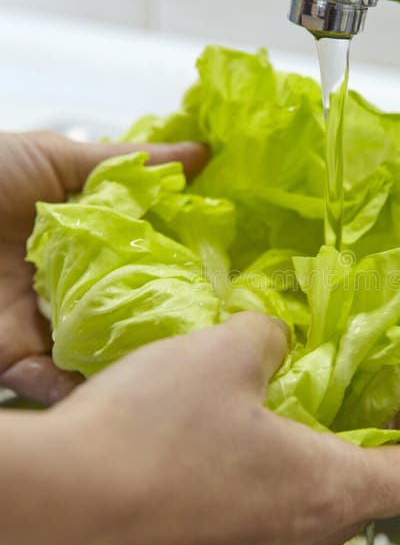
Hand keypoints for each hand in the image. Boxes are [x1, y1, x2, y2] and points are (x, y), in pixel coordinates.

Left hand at [0, 131, 207, 403]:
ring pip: (102, 352)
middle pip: (129, 309)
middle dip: (170, 320)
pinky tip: (125, 389)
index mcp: (79, 237)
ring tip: (186, 365)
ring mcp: (40, 325)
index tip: (233, 269)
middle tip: (221, 327)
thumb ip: (126, 164)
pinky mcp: (13, 360)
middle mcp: (66, 284)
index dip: (184, 262)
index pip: (146, 256)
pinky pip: (56, 385)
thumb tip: (199, 155)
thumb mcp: (51, 157)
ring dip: (137, 360)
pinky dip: (84, 390)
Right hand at [0, 312, 399, 544]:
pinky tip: (206, 445)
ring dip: (302, 461)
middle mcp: (291, 541)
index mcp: (323, 491)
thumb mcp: (223, 353)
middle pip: (360, 495)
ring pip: (298, 511)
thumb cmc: (150, 433)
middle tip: (340, 391)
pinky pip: (245, 523)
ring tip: (268, 409)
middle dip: (361, 439)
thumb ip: (268, 337)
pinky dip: (251, 484)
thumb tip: (274, 339)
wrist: (54, 507)